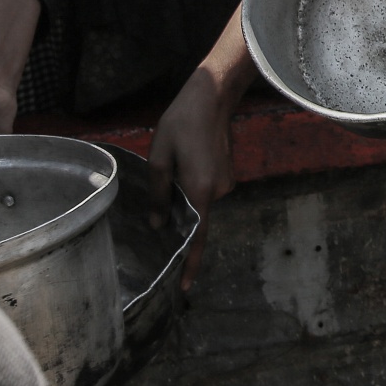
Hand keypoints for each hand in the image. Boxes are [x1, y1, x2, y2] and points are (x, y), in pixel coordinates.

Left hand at [150, 69, 238, 289]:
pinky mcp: (226, 174)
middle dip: (177, 211)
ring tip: (173, 162)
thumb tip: (159, 225)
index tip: (185, 287)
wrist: (212, 98)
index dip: (190, 263)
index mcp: (199, 190)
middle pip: (194, 216)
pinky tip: (185, 160)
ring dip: (183, 192)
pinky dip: (193, 184)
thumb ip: (158, 195)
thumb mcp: (159, 158)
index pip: (195, 237)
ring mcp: (225, 183)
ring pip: (198, 201)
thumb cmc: (181, 125)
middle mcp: (217, 191)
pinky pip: (205, 189)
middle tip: (164, 181)